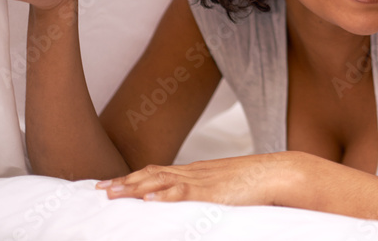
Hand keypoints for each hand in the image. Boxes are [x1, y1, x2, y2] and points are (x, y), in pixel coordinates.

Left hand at [96, 153, 309, 205]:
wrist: (279, 172)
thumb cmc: (257, 183)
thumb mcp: (226, 189)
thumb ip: (209, 195)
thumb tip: (196, 205)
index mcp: (198, 172)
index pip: (157, 172)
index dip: (132, 178)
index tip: (110, 184)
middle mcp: (195, 173)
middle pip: (152, 174)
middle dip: (124, 182)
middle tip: (98, 189)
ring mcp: (203, 181)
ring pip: (160, 181)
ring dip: (134, 188)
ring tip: (112, 195)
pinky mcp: (213, 192)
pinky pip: (183, 193)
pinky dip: (163, 196)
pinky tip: (147, 201)